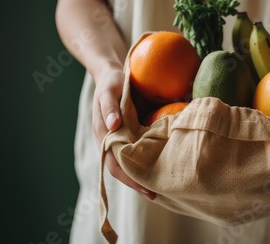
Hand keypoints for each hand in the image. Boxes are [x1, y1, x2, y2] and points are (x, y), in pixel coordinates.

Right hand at [92, 64, 156, 199]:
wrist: (115, 74)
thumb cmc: (111, 82)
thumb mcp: (109, 90)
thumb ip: (109, 107)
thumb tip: (113, 125)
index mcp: (104, 136)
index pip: (115, 164)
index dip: (129, 178)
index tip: (145, 189)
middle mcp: (113, 141)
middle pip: (125, 169)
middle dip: (140, 183)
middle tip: (158, 194)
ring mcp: (124, 138)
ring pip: (133, 162)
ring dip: (145, 174)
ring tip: (164, 186)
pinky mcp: (134, 132)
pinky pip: (141, 149)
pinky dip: (150, 159)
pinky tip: (165, 165)